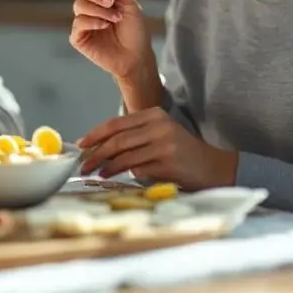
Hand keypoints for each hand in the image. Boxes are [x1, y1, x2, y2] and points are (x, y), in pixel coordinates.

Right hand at [70, 0, 155, 82]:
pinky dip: (92, 22)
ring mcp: (83, 22)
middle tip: (111, 3)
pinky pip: (78, 23)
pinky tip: (104, 27)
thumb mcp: (130, 5)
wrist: (136, 57)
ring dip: (99, 11)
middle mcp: (89, 7)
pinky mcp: (78, 37)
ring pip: (78, 5)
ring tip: (114, 20)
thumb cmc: (136, 32)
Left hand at [77, 108, 237, 189]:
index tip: (81, 145)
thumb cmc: (179, 151)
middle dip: (96, 153)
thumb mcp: (157, 135)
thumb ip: (132, 136)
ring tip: (96, 173)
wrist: (211, 166)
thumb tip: (97, 146)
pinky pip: (137, 169)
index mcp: (154, 115)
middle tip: (83, 165)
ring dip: (106, 166)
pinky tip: (113, 177)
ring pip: (125, 155)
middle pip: (118, 140)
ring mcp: (164, 144)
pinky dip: (122, 174)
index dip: (95, 134)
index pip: (116, 123)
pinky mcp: (168, 163)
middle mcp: (159, 126)